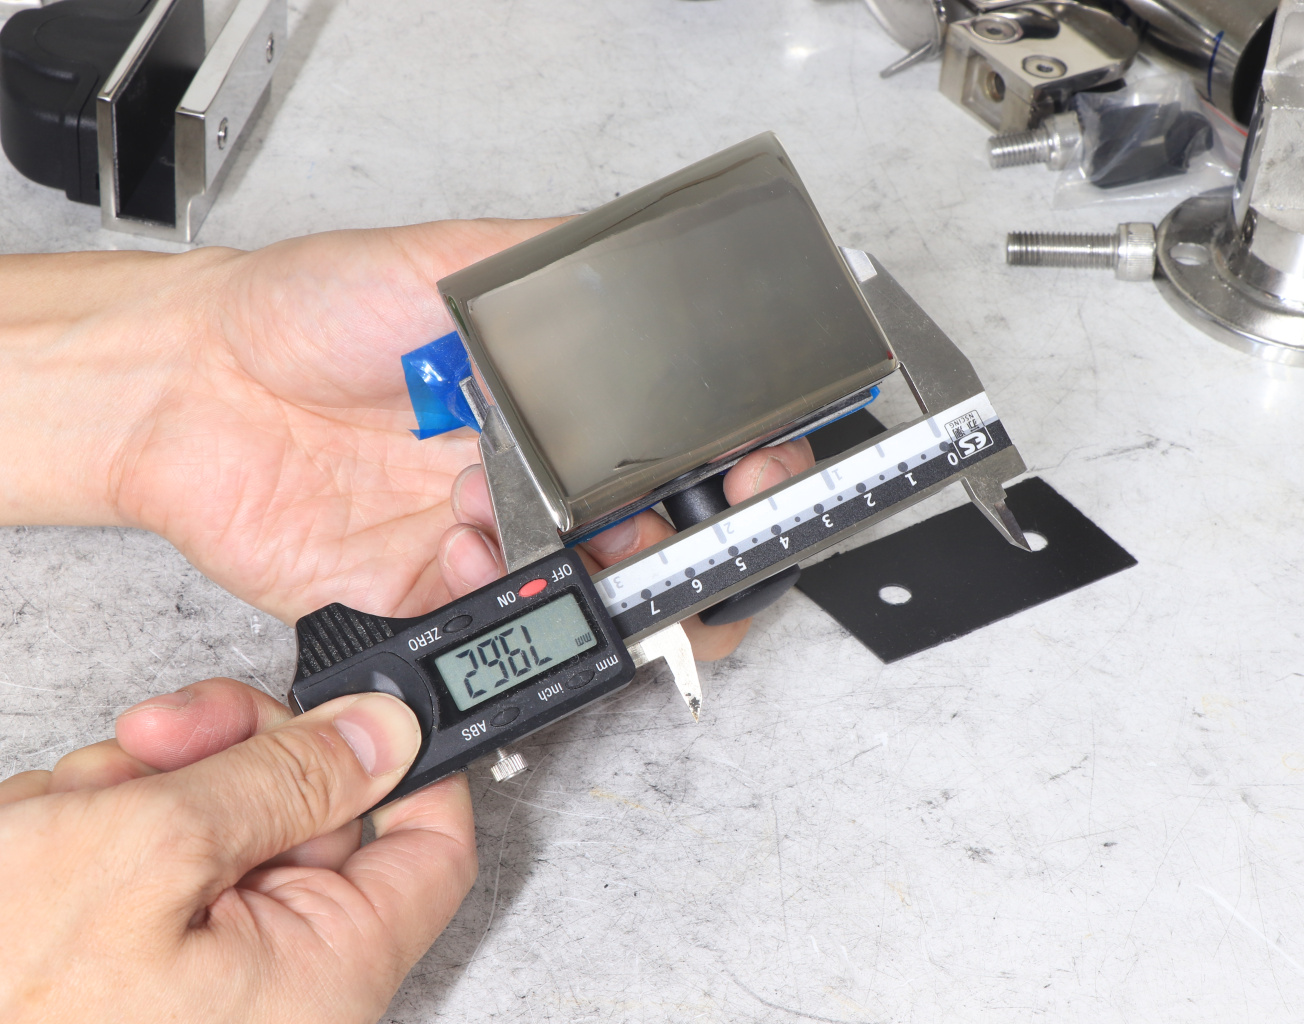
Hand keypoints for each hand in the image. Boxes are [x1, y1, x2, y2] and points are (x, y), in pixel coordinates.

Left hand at [0, 220, 814, 654]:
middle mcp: (530, 478)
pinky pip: (494, 626)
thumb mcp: (454, 263)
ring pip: (583, 593)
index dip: (730, 467)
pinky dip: (506, 605)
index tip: (757, 469)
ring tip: (562, 532)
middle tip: (674, 530)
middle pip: (648, 536)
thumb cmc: (311, 309)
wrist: (191, 381)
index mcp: (552, 402)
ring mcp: (482, 541)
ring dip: (598, 578)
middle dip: (684, 546)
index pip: (671, 447)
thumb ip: (558, 279)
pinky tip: (474, 550)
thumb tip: (663, 271)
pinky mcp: (423, 595)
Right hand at [0, 678, 470, 1023]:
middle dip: (228, 761)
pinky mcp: (140, 967)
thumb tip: (388, 733)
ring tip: (64, 821)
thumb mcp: (146, 850)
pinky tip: (44, 844)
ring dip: (144, 795)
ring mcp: (207, 977)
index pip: (430, 848)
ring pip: (222, 827)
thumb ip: (282, 781)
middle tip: (156, 743)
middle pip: (315, 819)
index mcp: (323, 972)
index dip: (405, 762)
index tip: (353, 705)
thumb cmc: (0, 995)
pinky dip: (100, 834)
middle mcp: (280, 985)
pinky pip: (156, 865)